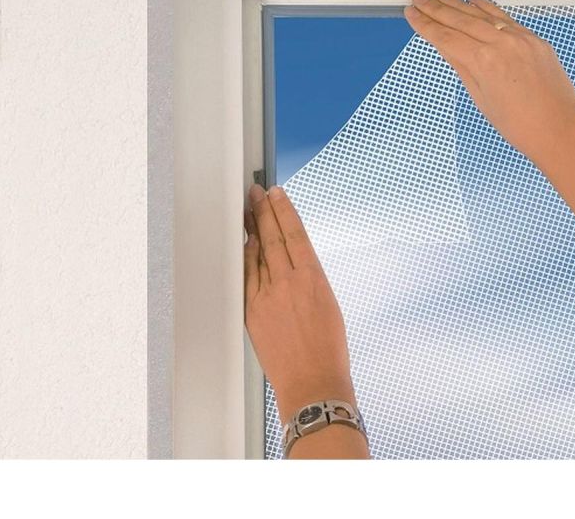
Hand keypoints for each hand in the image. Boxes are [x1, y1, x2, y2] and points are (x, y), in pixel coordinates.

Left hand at [244, 184, 355, 423]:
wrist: (313, 383)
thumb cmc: (328, 349)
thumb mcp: (329, 303)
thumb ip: (308, 277)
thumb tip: (293, 259)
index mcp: (313, 278)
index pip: (294, 233)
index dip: (284, 210)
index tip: (277, 193)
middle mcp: (289, 283)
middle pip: (272, 236)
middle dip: (263, 210)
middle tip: (256, 192)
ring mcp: (267, 297)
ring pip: (257, 253)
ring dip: (252, 229)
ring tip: (248, 210)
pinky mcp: (252, 312)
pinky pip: (247, 276)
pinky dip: (246, 257)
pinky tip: (245, 244)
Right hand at [403, 0, 574, 161]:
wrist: (559, 130)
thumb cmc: (522, 125)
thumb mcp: (481, 98)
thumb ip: (462, 67)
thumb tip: (445, 47)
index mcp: (484, 63)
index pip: (445, 37)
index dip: (425, 25)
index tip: (412, 15)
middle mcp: (502, 44)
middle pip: (460, 19)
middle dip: (436, 7)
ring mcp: (521, 39)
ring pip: (482, 14)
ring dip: (458, 2)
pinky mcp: (535, 39)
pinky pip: (505, 17)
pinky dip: (487, 8)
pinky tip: (474, 0)